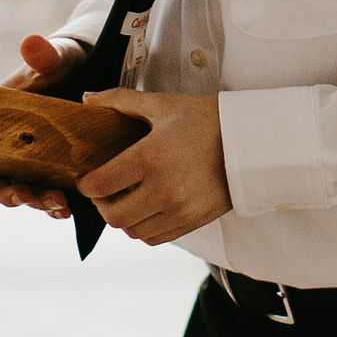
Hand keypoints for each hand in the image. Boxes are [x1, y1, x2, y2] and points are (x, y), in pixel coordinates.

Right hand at [0, 34, 82, 217]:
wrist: (94, 70)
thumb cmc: (64, 62)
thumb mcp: (57, 57)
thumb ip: (45, 54)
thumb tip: (31, 42)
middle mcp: (8, 145)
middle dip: (8, 194)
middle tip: (26, 197)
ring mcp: (33, 160)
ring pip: (24, 191)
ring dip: (36, 203)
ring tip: (59, 205)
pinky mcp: (57, 169)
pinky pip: (50, 193)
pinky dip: (57, 205)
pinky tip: (70, 208)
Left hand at [77, 87, 228, 245]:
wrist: (250, 141)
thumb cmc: (205, 120)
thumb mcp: (162, 104)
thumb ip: (120, 100)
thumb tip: (86, 98)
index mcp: (150, 158)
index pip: (100, 185)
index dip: (86, 184)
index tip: (87, 177)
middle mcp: (164, 189)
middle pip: (113, 216)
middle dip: (101, 205)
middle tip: (103, 191)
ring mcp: (180, 209)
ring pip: (133, 231)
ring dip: (122, 218)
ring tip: (125, 200)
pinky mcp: (193, 221)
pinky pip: (155, 238)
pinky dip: (143, 228)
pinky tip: (145, 210)